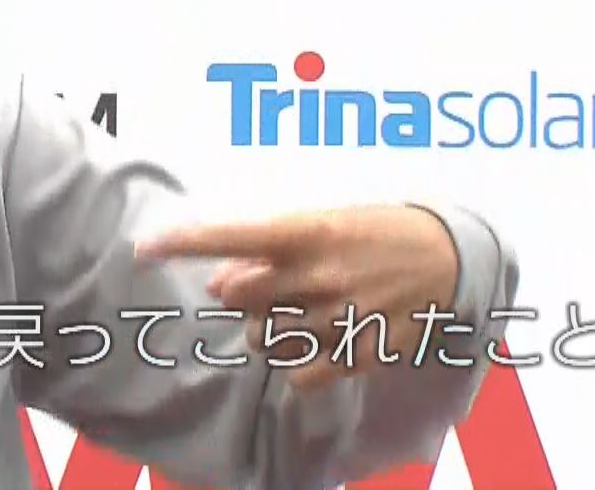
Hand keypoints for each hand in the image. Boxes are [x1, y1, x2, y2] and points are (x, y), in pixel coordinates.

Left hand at [138, 205, 460, 390]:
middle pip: (239, 296)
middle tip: (256, 285)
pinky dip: (295, 362)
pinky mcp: (363, 350)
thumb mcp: (324, 222)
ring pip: (265, 337)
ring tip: (294, 311)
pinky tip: (311, 342)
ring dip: (264, 328)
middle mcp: (320, 273)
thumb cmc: (373, 232)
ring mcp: (341, 314)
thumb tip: (221, 278)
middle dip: (236, 293)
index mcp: (308, 231)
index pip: (231, 235)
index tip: (145, 247)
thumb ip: (270, 249)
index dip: (184, 241)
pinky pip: (302, 372)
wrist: (449, 255)